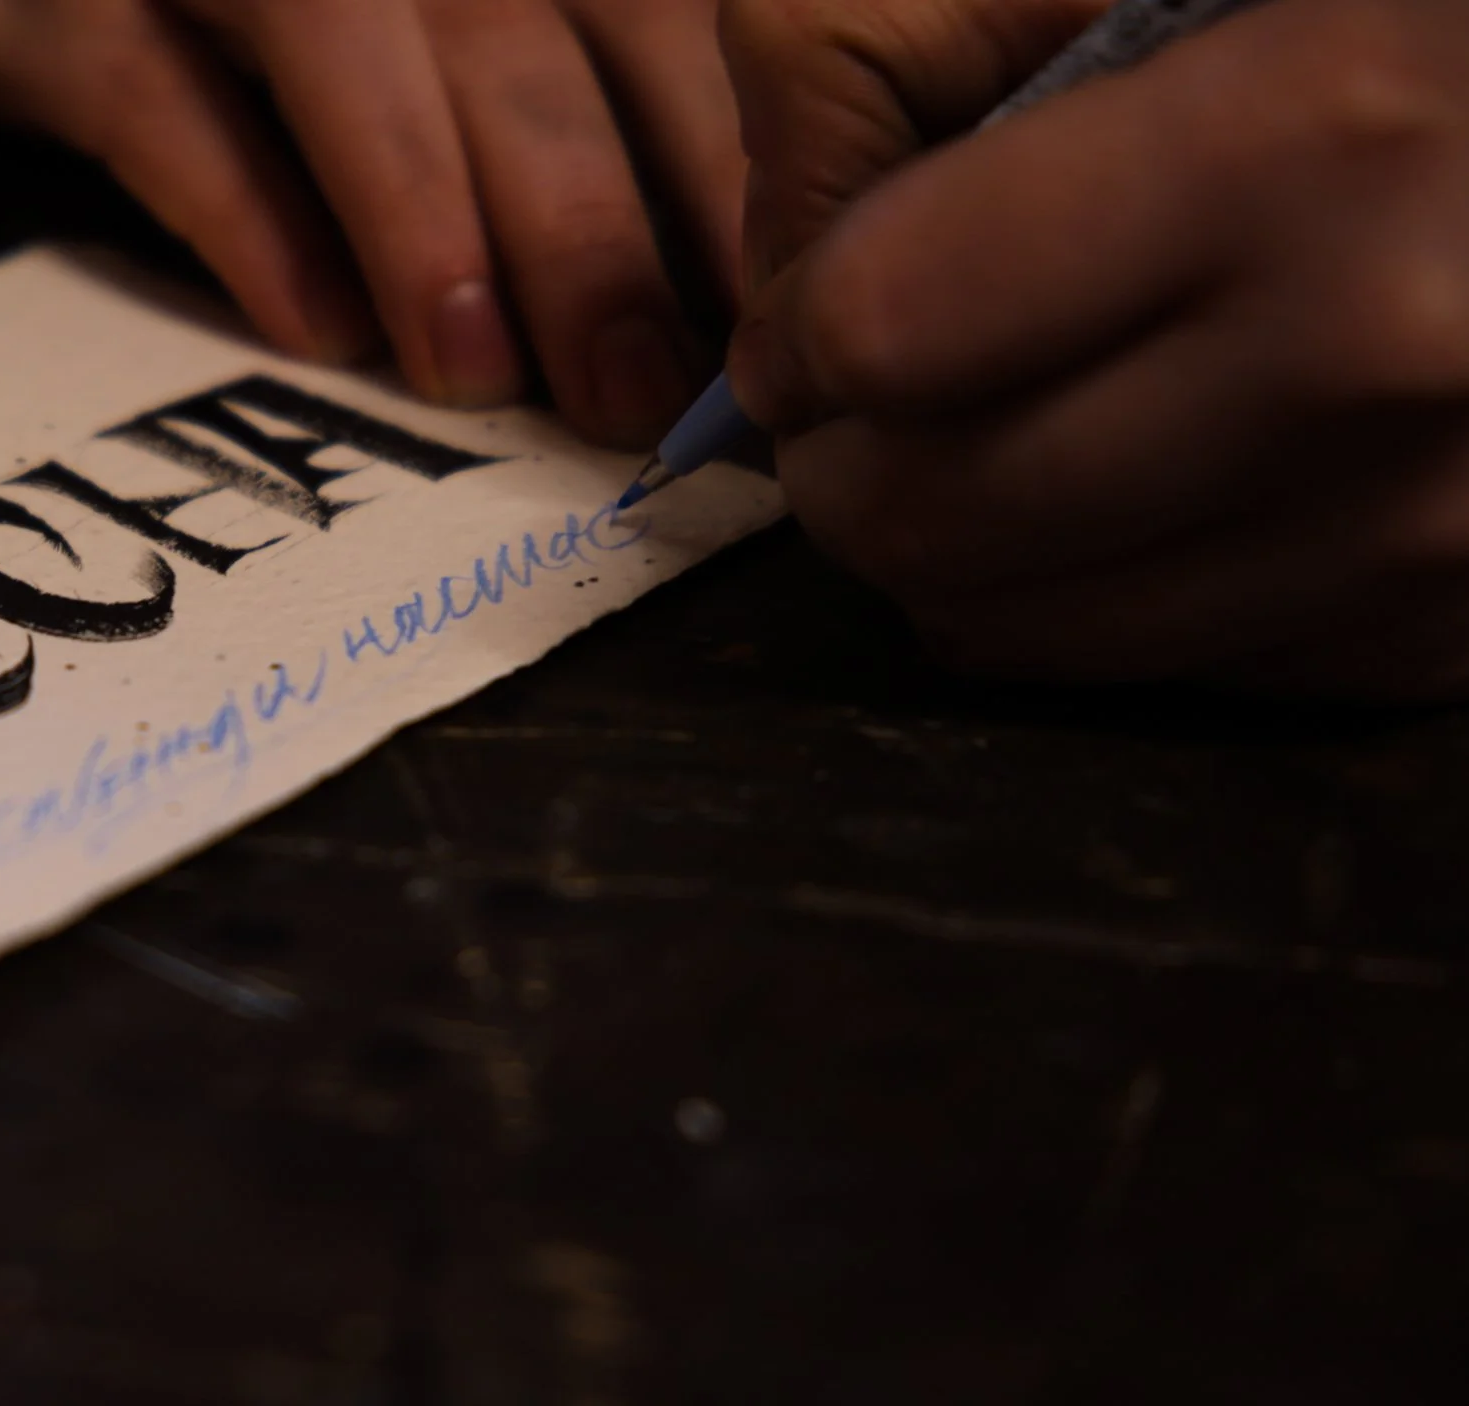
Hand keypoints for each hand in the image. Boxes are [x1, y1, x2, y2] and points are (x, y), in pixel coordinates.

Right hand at [0, 0, 746, 447]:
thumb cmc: (222, 5)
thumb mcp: (400, 31)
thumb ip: (524, 106)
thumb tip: (672, 301)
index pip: (640, 10)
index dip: (710, 162)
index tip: (753, 323)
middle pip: (514, 32)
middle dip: (592, 222)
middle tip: (634, 398)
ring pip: (344, 39)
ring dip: (428, 211)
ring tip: (477, 377)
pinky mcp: (46, 3)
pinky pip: (153, 97)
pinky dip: (242, 209)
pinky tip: (311, 330)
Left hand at [722, 0, 1468, 698]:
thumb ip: (873, 55)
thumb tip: (770, 286)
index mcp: (1299, 135)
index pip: (888, 330)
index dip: (799, 329)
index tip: (804, 320)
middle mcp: (1386, 350)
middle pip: (935, 518)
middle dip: (840, 468)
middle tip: (857, 408)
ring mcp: (1442, 512)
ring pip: (1038, 631)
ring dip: (951, 556)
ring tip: (976, 447)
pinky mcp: (1467, 620)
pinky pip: (1186, 665)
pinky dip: (1117, 593)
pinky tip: (1143, 487)